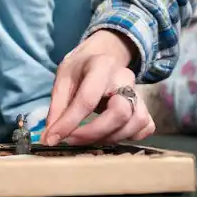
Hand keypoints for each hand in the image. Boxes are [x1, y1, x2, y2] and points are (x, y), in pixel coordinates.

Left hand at [41, 30, 154, 145]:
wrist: (102, 56)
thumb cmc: (81, 69)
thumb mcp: (63, 78)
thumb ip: (57, 106)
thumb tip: (51, 136)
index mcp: (101, 65)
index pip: (87, 99)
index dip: (69, 122)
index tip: (53, 138)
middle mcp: (125, 78)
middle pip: (120, 113)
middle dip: (94, 133)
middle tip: (72, 139)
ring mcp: (138, 92)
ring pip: (136, 123)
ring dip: (111, 138)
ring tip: (89, 138)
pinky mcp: (145, 105)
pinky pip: (145, 127)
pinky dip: (130, 137)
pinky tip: (111, 134)